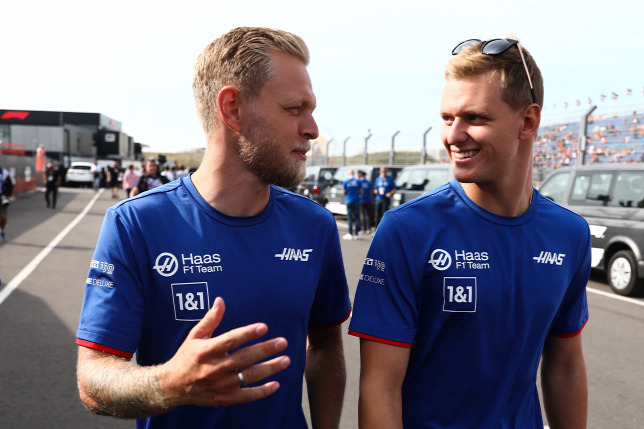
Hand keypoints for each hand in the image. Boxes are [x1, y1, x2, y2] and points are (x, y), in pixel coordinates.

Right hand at [159, 297, 290, 407]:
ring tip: (286, 360)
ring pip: (249, 376)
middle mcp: (214, 368)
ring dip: (269, 368)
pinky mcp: (224, 398)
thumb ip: (210, 319)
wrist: (172, 386)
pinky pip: (246, 396)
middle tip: (283, 342)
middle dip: (265, 350)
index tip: (264, 327)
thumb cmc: (187, 357)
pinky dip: (262, 392)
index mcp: (207, 350)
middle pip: (244, 358)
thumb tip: (221, 300)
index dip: (248, 333)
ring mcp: (220, 385)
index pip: (230, 340)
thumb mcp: (195, 336)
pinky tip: (276, 384)